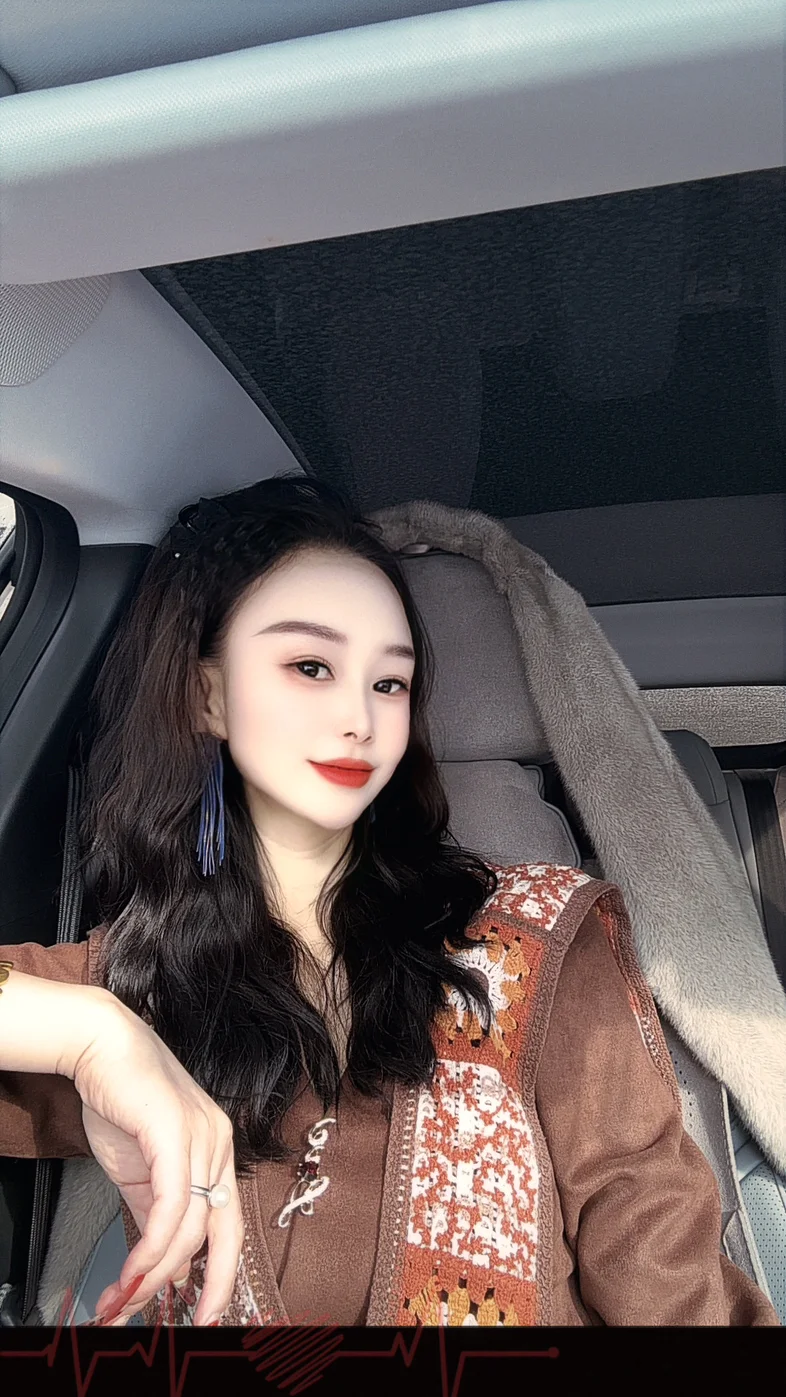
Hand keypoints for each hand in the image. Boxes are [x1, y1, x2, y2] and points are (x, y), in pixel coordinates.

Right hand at [70, 1001, 242, 1325]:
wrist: (100, 1047)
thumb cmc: (121, 1101)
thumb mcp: (141, 1169)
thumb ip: (156, 1214)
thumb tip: (167, 1268)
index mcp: (218, 1150)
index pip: (230, 1223)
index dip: (222, 1273)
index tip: (206, 1313)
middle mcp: (219, 1143)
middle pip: (218, 1231)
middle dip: (202, 1286)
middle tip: (179, 1323)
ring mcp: (203, 1136)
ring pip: (190, 1225)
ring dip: (154, 1273)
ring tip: (123, 1300)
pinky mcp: (176, 1133)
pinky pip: (171, 1204)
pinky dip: (152, 1246)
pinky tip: (131, 1270)